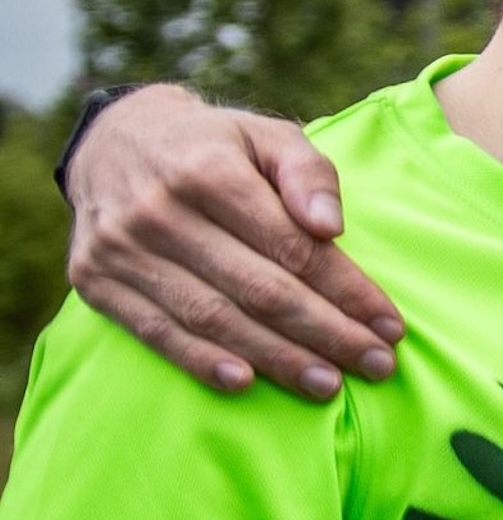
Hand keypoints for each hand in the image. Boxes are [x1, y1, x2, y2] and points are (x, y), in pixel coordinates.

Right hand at [62, 87, 402, 399]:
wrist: (114, 143)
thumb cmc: (214, 146)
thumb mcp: (267, 135)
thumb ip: (308, 172)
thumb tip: (331, 226)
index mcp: (209, 171)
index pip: (292, 247)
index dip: (347, 291)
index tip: (391, 325)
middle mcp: (159, 212)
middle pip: (258, 289)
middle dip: (326, 333)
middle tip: (376, 364)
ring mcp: (120, 249)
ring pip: (212, 317)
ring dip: (276, 358)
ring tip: (328, 384)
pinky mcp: (94, 279)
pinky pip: (155, 331)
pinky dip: (201, 360)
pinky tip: (246, 383)